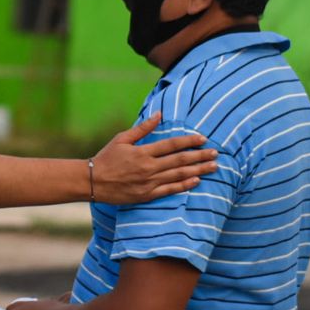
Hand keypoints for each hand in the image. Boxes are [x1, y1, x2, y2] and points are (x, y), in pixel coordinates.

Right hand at [92, 113, 217, 204]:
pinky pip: (170, 190)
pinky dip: (184, 185)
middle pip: (180, 160)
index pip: (171, 145)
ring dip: (198, 170)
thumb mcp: (121, 139)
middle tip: (216, 153)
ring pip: (178, 175)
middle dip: (199, 156)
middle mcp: (148, 167)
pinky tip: (197, 181)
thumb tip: (159, 115)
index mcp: (142, 152)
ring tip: (213, 167)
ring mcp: (149, 183)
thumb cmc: (106, 158)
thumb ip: (142, 128)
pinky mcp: (147, 195)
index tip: (203, 139)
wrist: (92, 181)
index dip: (189, 141)